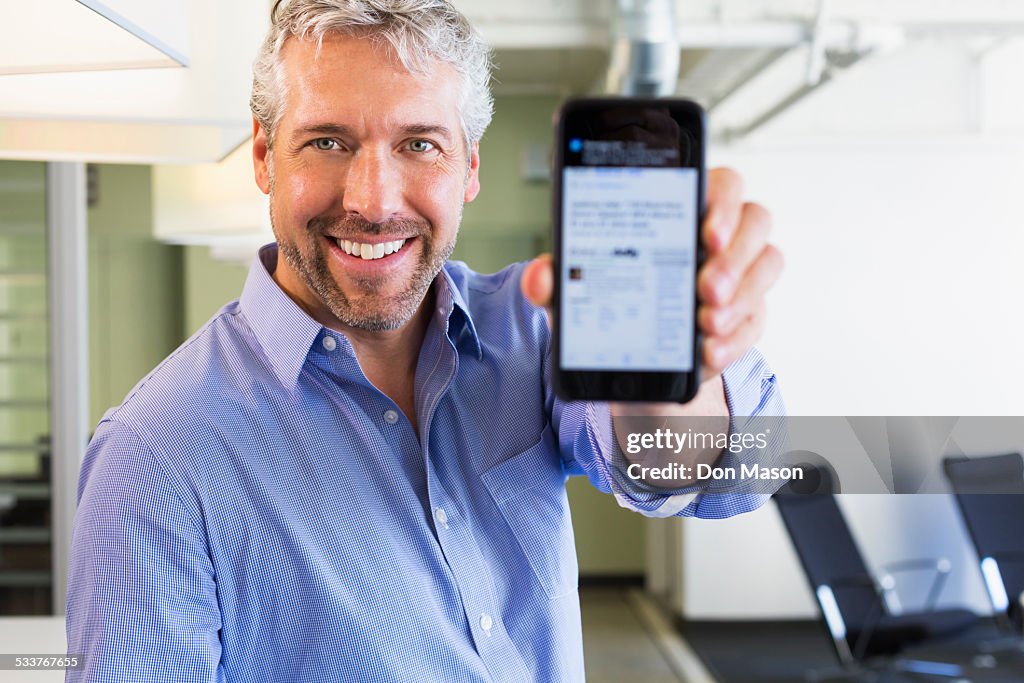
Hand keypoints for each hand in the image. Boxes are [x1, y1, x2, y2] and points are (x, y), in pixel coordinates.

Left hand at [520, 167, 782, 381]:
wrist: (631, 354)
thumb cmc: (609, 301)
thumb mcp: (577, 292)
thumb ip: (558, 281)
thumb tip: (541, 274)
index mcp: (683, 208)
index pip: (720, 182)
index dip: (722, 199)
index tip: (705, 230)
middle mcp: (722, 233)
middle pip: (755, 219)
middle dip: (734, 255)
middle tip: (705, 289)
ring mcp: (741, 273)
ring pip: (768, 264)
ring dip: (742, 295)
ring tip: (705, 323)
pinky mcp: (749, 314)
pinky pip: (758, 319)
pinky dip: (736, 339)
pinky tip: (709, 352)